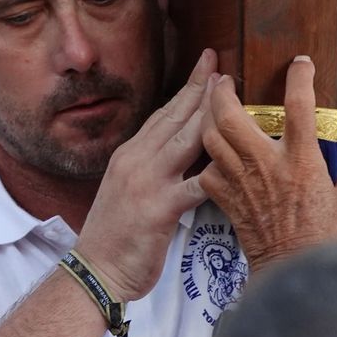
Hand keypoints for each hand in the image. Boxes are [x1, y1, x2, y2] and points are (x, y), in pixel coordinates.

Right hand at [74, 50, 218, 301]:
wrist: (93, 270)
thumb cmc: (114, 237)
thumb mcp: (127, 192)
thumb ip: (150, 170)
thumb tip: (177, 158)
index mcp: (129, 155)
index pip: (162, 113)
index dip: (186, 88)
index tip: (207, 67)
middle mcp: (135, 160)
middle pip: (175, 117)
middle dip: (201, 89)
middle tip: (224, 66)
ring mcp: (145, 182)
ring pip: (186, 140)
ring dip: (212, 115)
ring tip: (234, 95)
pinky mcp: (158, 209)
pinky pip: (196, 185)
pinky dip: (219, 172)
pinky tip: (243, 161)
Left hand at [193, 58, 336, 270]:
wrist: (293, 270)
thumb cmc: (325, 237)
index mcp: (302, 161)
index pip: (299, 107)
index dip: (299, 78)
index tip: (299, 62)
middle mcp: (266, 164)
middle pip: (230, 115)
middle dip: (221, 91)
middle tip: (222, 80)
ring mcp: (240, 181)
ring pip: (210, 137)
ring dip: (206, 118)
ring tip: (210, 107)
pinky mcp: (224, 198)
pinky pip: (206, 170)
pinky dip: (207, 158)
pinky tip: (212, 153)